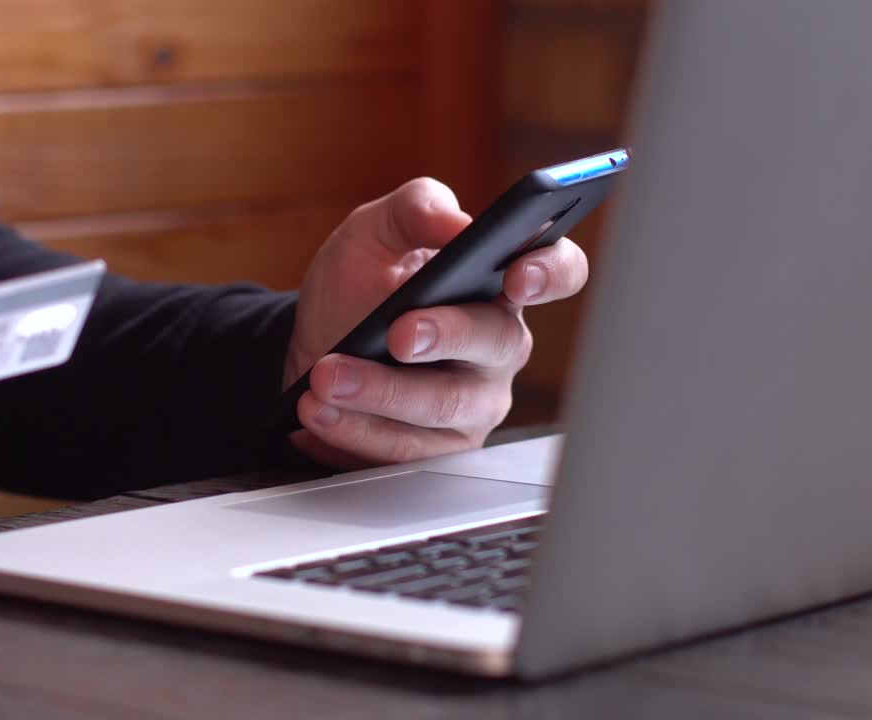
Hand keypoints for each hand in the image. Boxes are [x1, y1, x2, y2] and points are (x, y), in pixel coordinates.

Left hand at [286, 178, 588, 468]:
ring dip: (379, 393)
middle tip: (397, 333)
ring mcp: (476, 400)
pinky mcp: (441, 447)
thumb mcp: (373, 231)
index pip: (558, 270)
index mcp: (497, 281)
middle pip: (497, 342)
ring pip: (444, 404)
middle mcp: (499, 343)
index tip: (516, 275)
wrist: (313, 347)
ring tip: (326, 378)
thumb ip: (415, 209)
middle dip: (445, 336)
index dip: (550, 273)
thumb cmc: (358, 286)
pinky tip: (319, 411)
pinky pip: (408, 448)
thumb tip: (457, 221)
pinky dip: (356, 429)